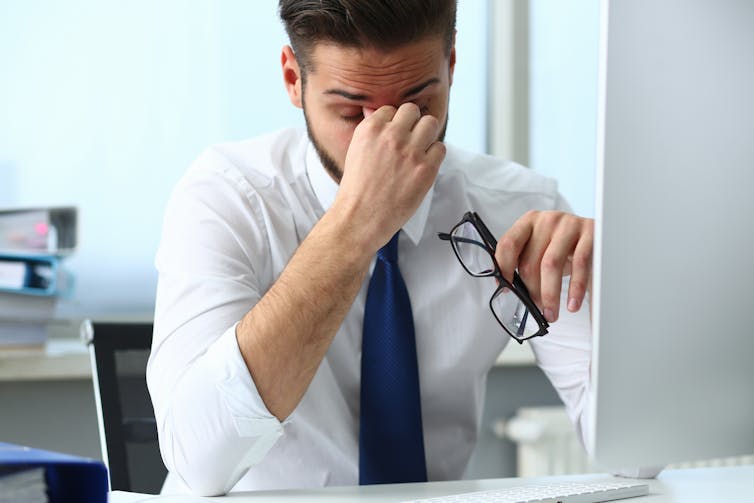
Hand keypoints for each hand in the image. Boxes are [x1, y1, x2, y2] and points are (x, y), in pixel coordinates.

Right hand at [333, 103, 444, 251]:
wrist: (361, 217)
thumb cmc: (357, 189)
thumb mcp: (355, 151)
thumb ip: (369, 130)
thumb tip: (374, 111)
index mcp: (370, 129)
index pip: (391, 109)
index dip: (394, 122)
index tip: (394, 134)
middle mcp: (391, 136)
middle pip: (412, 111)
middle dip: (412, 122)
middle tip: (410, 138)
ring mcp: (410, 152)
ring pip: (430, 123)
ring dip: (426, 134)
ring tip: (420, 149)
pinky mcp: (426, 169)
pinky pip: (440, 148)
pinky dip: (435, 154)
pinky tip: (424, 164)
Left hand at [495, 211, 593, 322]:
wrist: (594, 236)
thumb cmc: (561, 245)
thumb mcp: (540, 248)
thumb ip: (524, 262)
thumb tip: (511, 292)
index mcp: (529, 221)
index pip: (508, 244)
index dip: (504, 268)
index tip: (506, 290)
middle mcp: (547, 220)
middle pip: (530, 260)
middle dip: (532, 291)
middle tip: (538, 309)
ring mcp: (569, 225)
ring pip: (551, 264)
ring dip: (550, 294)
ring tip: (552, 314)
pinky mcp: (591, 233)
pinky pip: (580, 265)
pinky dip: (575, 289)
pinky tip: (572, 304)